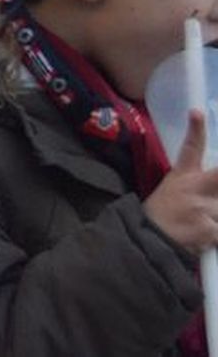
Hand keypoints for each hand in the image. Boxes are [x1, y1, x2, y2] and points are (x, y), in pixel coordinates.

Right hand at [144, 108, 217, 254]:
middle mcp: (194, 188)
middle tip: (213, 191)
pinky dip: (217, 237)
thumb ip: (198, 186)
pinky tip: (208, 241)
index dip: (196, 129)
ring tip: (209, 220)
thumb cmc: (161, 218)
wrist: (146, 244)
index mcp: (182, 177)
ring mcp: (202, 208)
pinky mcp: (208, 229)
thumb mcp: (172, 192)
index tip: (197, 112)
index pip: (191, 148)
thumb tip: (216, 184)